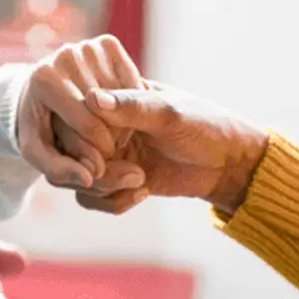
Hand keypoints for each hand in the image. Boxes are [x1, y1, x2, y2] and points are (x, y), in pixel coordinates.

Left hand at [14, 35, 148, 196]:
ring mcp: (86, 46)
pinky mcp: (106, 41)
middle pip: (107, 109)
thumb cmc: (39, 127)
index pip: (88, 125)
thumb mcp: (40, 154)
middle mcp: (64, 55)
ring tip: (111, 133)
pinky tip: (121, 113)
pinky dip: (135, 100)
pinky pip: (133, 78)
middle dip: (113, 136)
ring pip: (124, 94)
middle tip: (108, 151)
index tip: (99, 165)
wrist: (38, 92)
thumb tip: (88, 178)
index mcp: (44, 80)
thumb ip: (60, 171)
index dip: (101, 152)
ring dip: (126, 120)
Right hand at [68, 84, 269, 215]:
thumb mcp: (171, 113)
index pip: (75, 112)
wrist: (228, 167)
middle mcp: (105, 126)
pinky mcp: (116, 181)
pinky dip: (112, 202)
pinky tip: (142, 193)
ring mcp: (108, 154)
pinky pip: (91, 198)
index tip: (109, 148)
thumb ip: (132, 107)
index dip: (82, 134)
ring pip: (77, 177)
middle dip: (92, 168)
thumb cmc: (205, 127)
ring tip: (139, 181)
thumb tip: (93, 99)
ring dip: (105, 187)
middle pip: (69, 149)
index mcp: (115, 97)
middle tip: (130, 172)